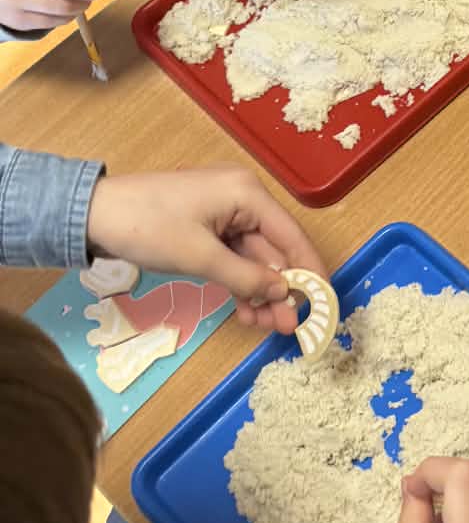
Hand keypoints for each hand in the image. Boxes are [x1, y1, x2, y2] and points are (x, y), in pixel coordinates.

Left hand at [86, 168, 324, 328]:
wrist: (92, 215)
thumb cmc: (149, 227)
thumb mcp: (201, 257)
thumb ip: (247, 277)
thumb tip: (284, 293)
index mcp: (248, 194)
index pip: (292, 235)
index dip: (310, 270)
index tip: (322, 303)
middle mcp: (242, 200)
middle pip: (273, 250)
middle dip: (280, 290)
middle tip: (287, 328)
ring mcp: (223, 215)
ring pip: (253, 259)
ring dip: (259, 292)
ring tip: (264, 327)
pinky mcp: (206, 229)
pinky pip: (232, 259)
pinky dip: (238, 284)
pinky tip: (244, 312)